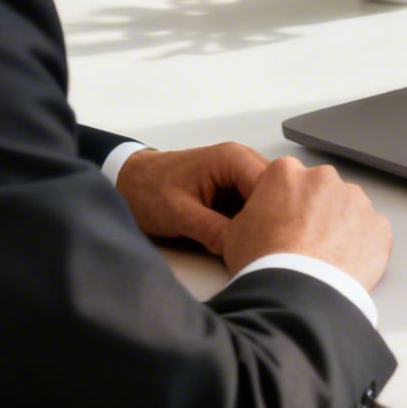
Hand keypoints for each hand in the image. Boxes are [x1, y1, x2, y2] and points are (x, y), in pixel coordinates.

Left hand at [115, 143, 268, 257]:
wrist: (129, 183)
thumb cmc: (148, 189)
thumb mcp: (179, 213)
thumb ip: (212, 230)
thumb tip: (242, 249)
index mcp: (232, 158)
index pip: (273, 185)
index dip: (275, 214)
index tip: (270, 241)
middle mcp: (242, 162)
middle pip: (277, 193)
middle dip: (274, 220)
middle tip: (266, 249)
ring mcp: (240, 177)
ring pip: (269, 203)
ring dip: (264, 224)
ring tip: (259, 248)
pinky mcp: (235, 193)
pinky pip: (255, 209)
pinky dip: (254, 225)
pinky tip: (249, 243)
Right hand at [222, 156, 392, 291]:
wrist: (298, 293)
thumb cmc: (265, 262)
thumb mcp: (235, 231)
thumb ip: (253, 211)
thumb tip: (260, 217)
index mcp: (286, 172)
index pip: (287, 179)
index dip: (284, 203)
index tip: (283, 223)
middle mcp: (324, 178)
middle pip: (320, 190)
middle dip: (315, 211)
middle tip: (303, 242)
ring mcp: (355, 200)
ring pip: (348, 208)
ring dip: (340, 226)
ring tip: (324, 258)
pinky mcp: (378, 225)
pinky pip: (371, 231)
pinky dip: (362, 245)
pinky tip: (345, 265)